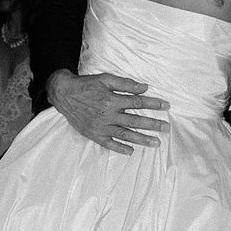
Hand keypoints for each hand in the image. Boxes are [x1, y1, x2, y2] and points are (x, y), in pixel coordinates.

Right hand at [47, 69, 169, 154]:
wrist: (64, 94)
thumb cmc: (86, 85)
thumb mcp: (105, 79)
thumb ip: (125, 84)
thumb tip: (144, 88)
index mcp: (112, 100)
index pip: (138, 103)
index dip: (153, 104)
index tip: (166, 106)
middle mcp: (108, 115)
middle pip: (135, 121)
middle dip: (153, 124)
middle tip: (167, 128)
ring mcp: (101, 127)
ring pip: (125, 135)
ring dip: (142, 139)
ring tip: (156, 143)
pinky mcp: (94, 134)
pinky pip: (109, 144)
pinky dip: (120, 148)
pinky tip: (131, 151)